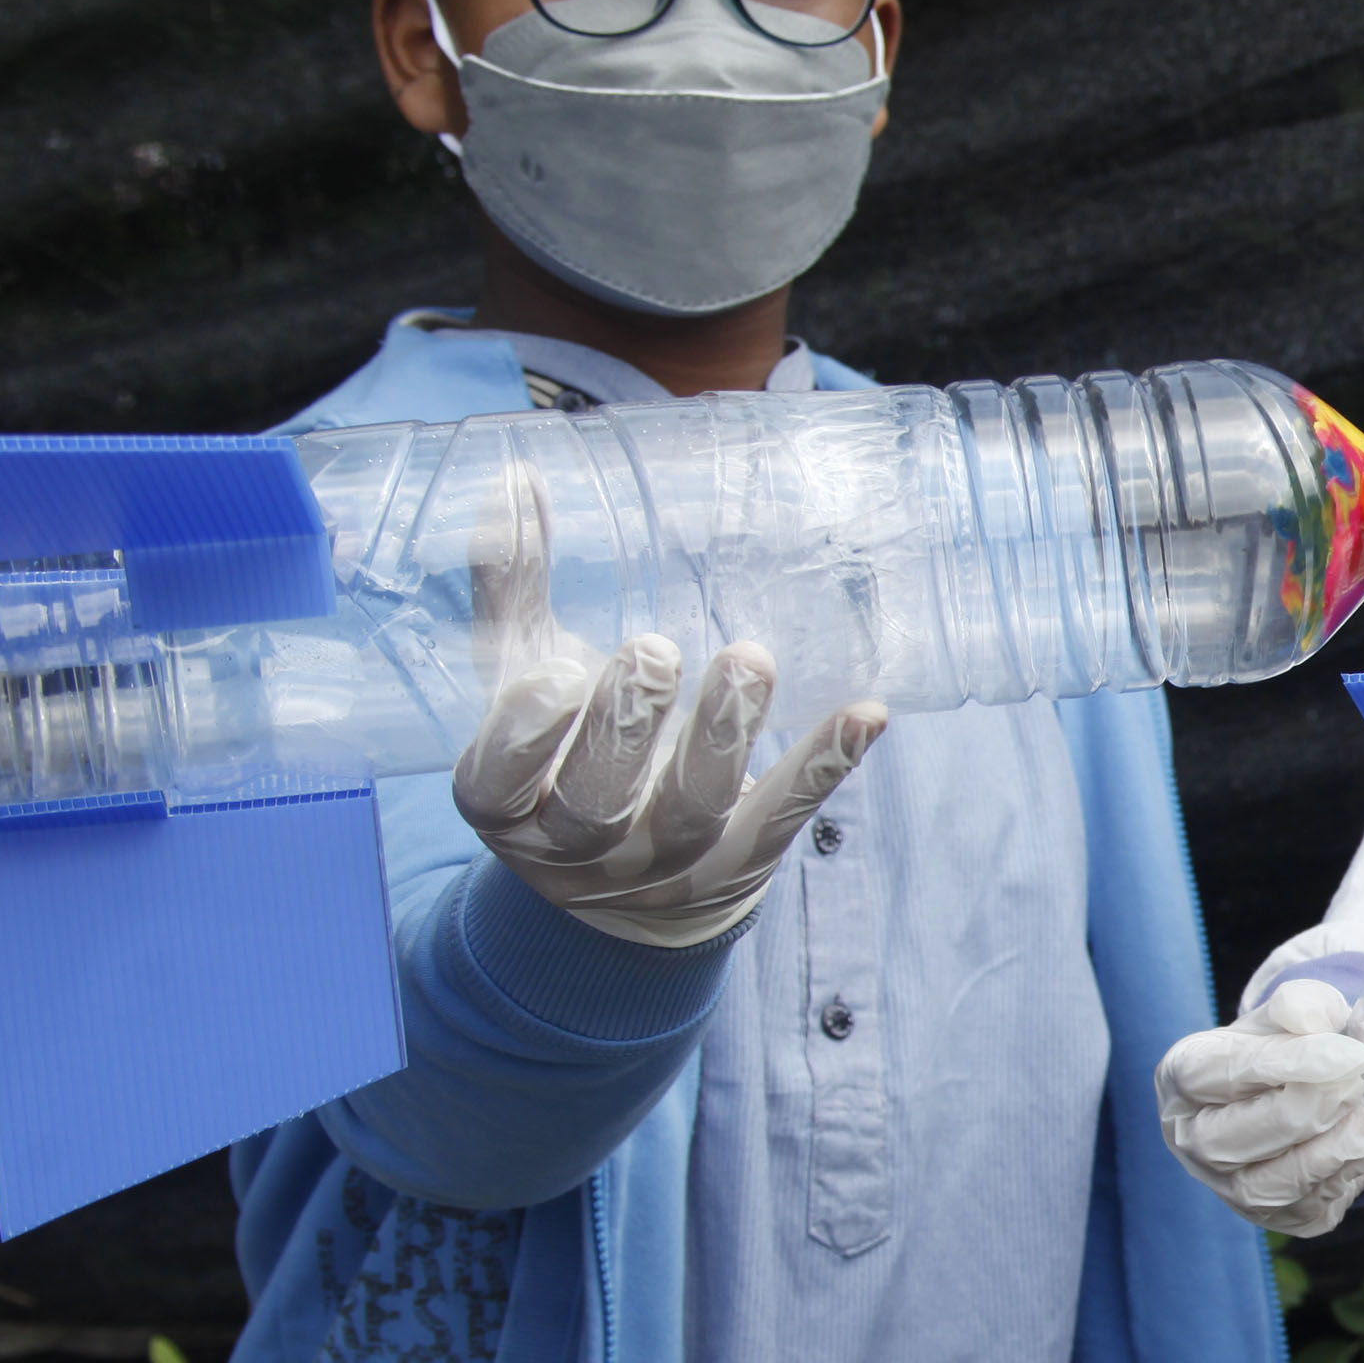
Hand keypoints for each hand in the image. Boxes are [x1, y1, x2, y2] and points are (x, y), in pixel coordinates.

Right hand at [454, 475, 882, 948]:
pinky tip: (865, 714)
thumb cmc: (562, 753)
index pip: (498, 777)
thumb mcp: (522, 677)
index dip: (523, 735)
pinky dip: (825, 765)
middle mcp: (576, 845)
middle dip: (627, 727)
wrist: (624, 885)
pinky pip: (784, 814)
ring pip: (694, 807)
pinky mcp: (742, 862)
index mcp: (504, 800)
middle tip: (656, 651)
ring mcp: (664, 863)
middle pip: (597, 800)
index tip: (555, 673)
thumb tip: (518, 477)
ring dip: (725, 734)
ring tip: (750, 659)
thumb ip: (516, 588)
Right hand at [1157, 979, 1363, 1237]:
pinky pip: (1311, 1206)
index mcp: (1183, 1077)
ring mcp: (1225, 1187)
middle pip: (1245, 1134)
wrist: (1280, 1098)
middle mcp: (1191, 1140)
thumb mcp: (1286, 1015)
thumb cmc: (1278, 1049)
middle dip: (1314, 1106)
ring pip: (1276, 1182)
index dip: (1295, 1064)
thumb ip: (1301, 1006)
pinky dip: (1348, 1174)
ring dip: (1336, 1148)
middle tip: (1359, 1079)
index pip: (1230, 1072)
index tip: (1352, 1055)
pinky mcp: (1269, 1219)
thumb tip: (1315, 1020)